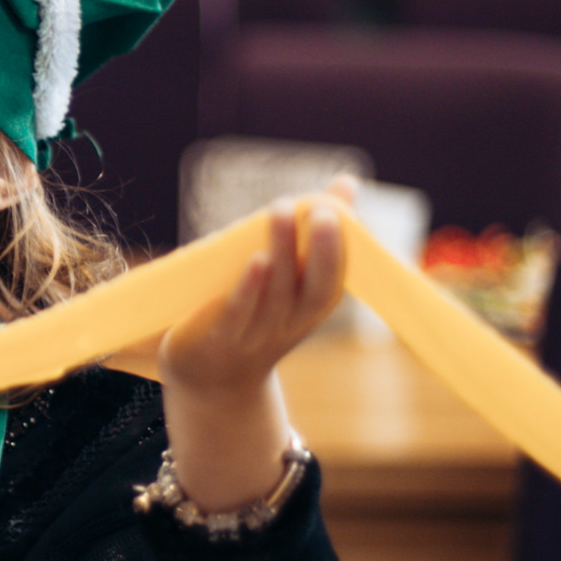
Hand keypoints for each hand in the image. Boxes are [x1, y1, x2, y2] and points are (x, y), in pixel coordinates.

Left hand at [158, 181, 351, 397]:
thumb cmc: (257, 313)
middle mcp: (289, 322)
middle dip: (321, 249)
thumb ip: (313, 230)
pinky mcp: (219, 339)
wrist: (212, 378)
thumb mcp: (289, 277)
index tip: (338, 209)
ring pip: (273, 294)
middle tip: (322, 209)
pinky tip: (255, 261)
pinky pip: (237, 313)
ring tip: (282, 211)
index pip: (334, 278)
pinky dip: (248, 288)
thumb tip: (348, 182)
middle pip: (311, 287)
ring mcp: (255, 334)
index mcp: (310, 306)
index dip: (339, 246)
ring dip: (281, 252)